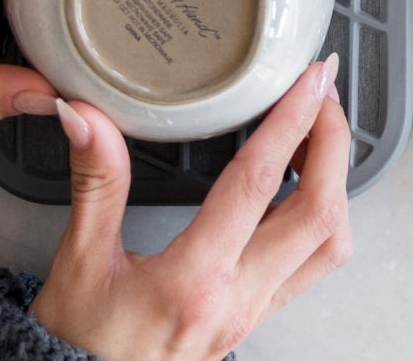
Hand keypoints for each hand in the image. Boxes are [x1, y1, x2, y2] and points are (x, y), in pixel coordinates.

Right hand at [31, 55, 350, 360]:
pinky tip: (299, 187)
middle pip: (320, 214)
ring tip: (317, 135)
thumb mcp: (77, 263)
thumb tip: (86, 116)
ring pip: (330, 245)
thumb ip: (95, 182)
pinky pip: (312, 264)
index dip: (292, 120)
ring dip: (336, 183)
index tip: (310, 79)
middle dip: (334, 143)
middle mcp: (237, 298)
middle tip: (323, 94)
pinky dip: (321, 214)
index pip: (259, 183)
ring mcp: (253, 312)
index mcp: (193, 280)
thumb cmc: (75, 348)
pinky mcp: (255, 317)